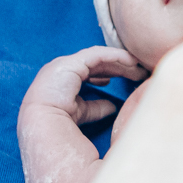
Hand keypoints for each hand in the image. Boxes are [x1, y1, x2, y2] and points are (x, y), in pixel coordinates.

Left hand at [17, 47, 148, 182]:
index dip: (85, 62)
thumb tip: (153, 84)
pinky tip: (137, 130)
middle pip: (51, 103)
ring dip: (99, 99)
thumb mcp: (151, 169)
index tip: (129, 62)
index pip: (47, 91)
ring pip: (62, 125)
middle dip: (92, 75)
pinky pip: (76, 148)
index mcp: (55, 168)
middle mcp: (47, 179)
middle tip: (135, 69)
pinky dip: (102, 127)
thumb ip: (149, 118)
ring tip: (139, 92)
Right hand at [19, 46, 148, 127]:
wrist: (43, 127)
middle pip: (96, 64)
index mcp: (62, 82)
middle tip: (139, 72)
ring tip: (138, 66)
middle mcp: (62, 71)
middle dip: (119, 67)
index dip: (110, 73)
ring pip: (98, 58)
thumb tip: (113, 107)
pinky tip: (131, 61)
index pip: (90, 73)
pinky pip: (97, 55)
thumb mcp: (82, 114)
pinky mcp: (70, 63)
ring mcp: (64, 65)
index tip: (129, 77)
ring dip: (120, 61)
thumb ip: (97, 108)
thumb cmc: (59, 124)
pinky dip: (115, 56)